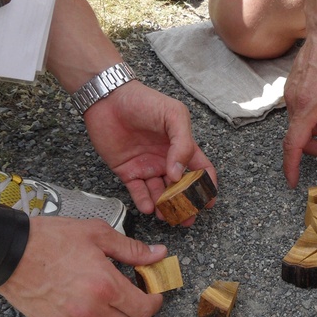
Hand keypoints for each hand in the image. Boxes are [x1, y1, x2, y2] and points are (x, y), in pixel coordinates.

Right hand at [0, 217, 168, 316]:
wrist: (6, 252)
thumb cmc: (50, 239)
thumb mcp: (97, 234)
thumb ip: (131, 249)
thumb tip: (158, 254)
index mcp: (105, 286)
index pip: (144, 310)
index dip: (155, 302)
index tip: (154, 292)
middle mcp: (90, 309)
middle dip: (139, 311)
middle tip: (135, 293)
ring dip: (115, 316)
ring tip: (108, 294)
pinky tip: (84, 297)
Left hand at [83, 81, 217, 222]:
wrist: (107, 99)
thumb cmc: (143, 101)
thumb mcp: (173, 116)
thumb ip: (183, 144)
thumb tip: (179, 174)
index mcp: (181, 147)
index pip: (200, 170)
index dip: (207, 186)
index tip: (209, 201)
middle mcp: (166, 160)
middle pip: (181, 189)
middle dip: (186, 205)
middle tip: (188, 218)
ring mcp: (147, 167)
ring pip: (160, 194)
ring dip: (166, 207)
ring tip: (168, 217)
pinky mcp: (127, 172)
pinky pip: (138, 192)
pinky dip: (144, 202)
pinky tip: (149, 208)